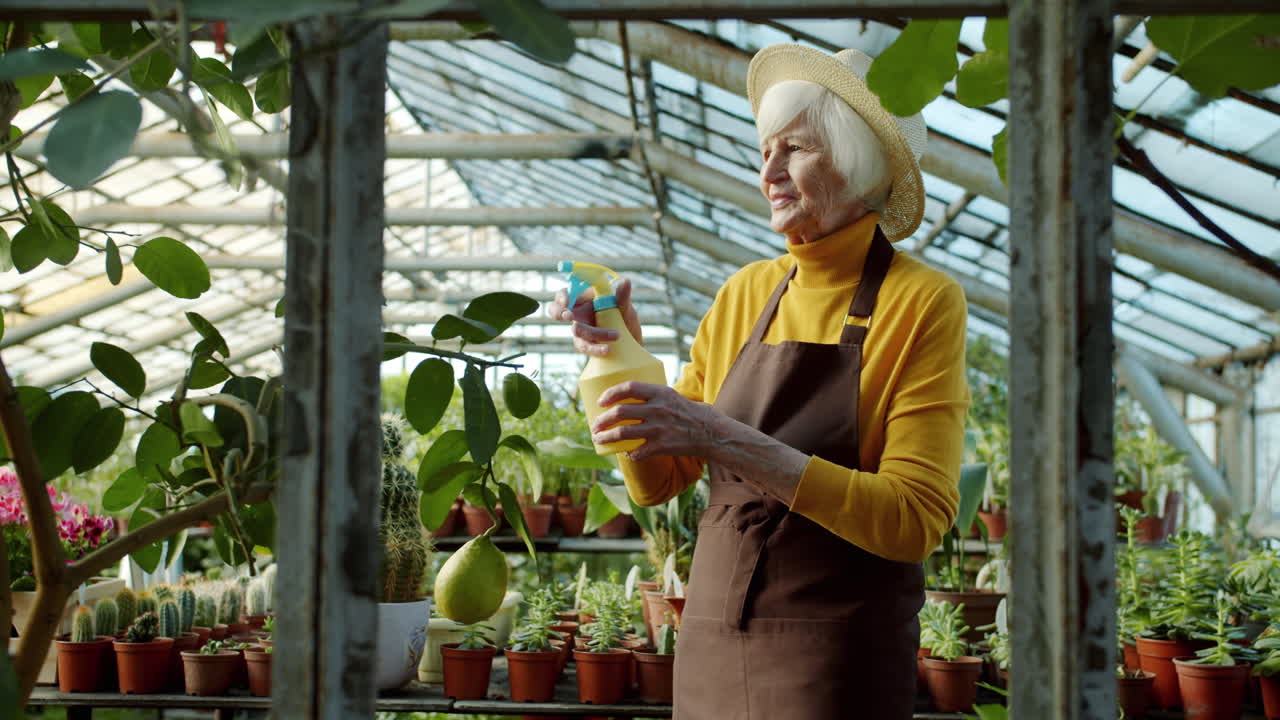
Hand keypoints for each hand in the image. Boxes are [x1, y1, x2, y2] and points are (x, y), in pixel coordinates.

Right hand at [546, 278, 641, 356]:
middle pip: (558, 311)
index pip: (566, 293)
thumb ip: (622, 297)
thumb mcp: (626, 308)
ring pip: (576, 331)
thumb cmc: (626, 321)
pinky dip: (595, 348)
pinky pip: (585, 346)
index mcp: (585, 298)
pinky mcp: (586, 344)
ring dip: (590, 333)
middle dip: (559, 313)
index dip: (562, 296)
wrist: (632, 344)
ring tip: (612, 335)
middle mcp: (579, 312)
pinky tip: (606, 349)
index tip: (566, 302)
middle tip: (568, 316)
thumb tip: (625, 281)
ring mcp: (581, 329)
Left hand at [590, 382, 720, 461]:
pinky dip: (629, 454)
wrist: (712, 433)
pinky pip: (637, 452)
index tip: (600, 401)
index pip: (628, 388)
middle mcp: (658, 409)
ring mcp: (659, 429)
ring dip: (607, 437)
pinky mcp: (662, 446)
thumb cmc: (693, 413)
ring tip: (599, 439)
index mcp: (660, 392)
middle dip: (602, 420)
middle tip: (595, 425)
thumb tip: (631, 398)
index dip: (610, 394)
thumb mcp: (673, 396)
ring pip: (623, 433)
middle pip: (620, 412)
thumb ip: (654, 396)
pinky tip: (627, 454)